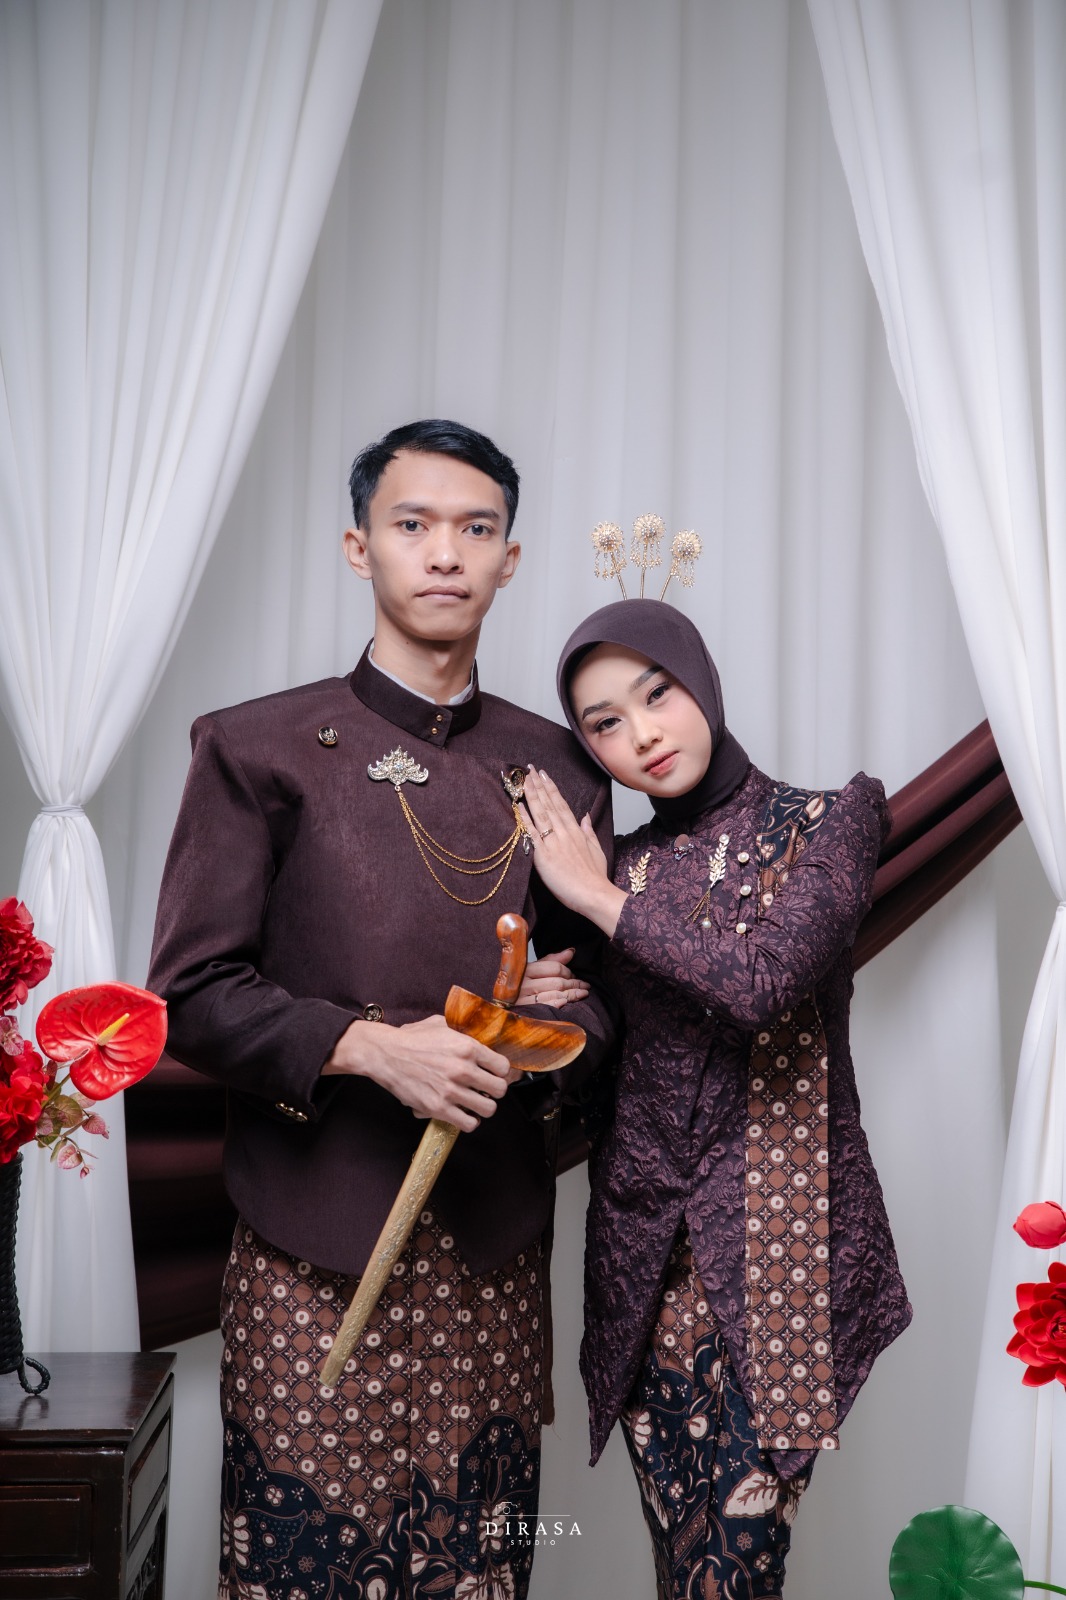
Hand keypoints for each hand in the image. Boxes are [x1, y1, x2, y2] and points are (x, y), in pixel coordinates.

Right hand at [323, 1014, 520, 1132]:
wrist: (385, 1054)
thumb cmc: (412, 1038)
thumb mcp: (442, 1024)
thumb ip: (464, 1031)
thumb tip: (481, 1034)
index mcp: (467, 1047)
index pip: (504, 1067)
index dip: (501, 1071)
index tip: (494, 1073)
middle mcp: (463, 1069)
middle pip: (500, 1089)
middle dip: (495, 1089)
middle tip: (485, 1088)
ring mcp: (451, 1091)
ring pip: (488, 1109)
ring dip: (483, 1106)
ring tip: (475, 1102)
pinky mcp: (438, 1108)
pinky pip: (468, 1123)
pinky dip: (469, 1121)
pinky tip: (463, 1113)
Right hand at [516, 948, 589, 1007]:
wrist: (498, 1006)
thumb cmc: (518, 986)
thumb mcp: (530, 969)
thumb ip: (550, 961)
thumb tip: (571, 952)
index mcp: (524, 970)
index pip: (554, 968)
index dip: (568, 971)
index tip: (574, 975)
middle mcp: (523, 984)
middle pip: (558, 982)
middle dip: (574, 983)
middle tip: (584, 985)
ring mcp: (524, 1000)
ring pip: (556, 994)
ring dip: (573, 994)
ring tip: (583, 993)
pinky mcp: (527, 1012)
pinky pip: (549, 1006)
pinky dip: (560, 1003)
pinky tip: (567, 1002)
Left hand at [518, 768, 627, 936]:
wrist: (593, 893)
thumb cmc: (595, 877)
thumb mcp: (596, 850)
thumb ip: (588, 832)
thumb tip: (585, 817)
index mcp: (576, 831)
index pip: (561, 804)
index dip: (551, 788)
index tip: (544, 775)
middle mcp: (564, 832)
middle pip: (549, 804)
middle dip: (538, 785)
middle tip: (529, 769)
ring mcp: (553, 842)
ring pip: (540, 813)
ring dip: (531, 795)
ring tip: (523, 780)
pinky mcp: (543, 855)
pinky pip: (532, 833)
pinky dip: (524, 818)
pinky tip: (517, 806)